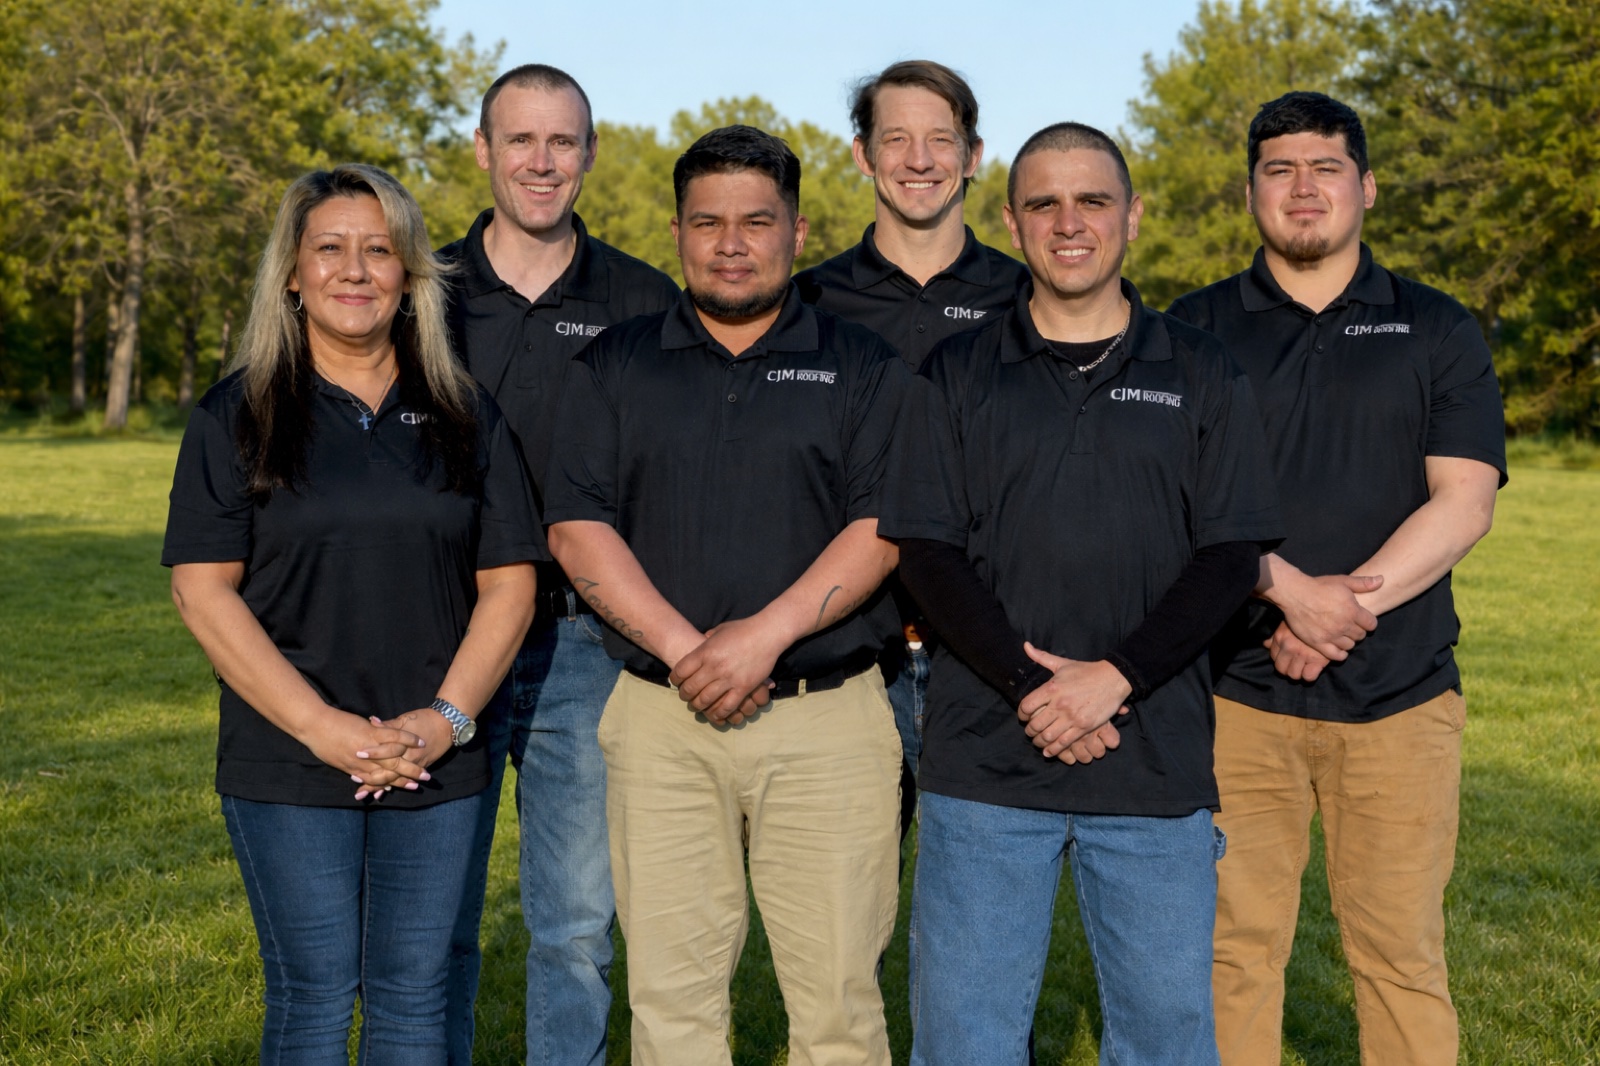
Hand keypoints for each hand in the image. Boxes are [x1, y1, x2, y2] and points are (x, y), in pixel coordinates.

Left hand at [297, 712, 427, 799]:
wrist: (313, 726)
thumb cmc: (321, 743)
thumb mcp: (336, 760)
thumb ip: (352, 765)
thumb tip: (359, 771)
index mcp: (356, 770)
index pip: (380, 780)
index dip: (397, 783)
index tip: (410, 786)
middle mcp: (365, 763)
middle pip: (392, 772)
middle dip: (409, 776)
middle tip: (425, 779)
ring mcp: (369, 748)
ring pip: (395, 758)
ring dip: (412, 762)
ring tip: (425, 764)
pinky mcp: (370, 734)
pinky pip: (393, 737)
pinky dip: (407, 739)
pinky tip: (418, 741)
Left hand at [351, 708, 453, 799]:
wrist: (447, 724)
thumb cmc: (425, 719)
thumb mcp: (406, 719)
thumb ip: (388, 725)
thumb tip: (372, 722)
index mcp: (405, 744)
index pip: (387, 751)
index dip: (372, 753)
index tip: (357, 756)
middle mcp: (410, 758)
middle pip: (389, 772)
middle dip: (372, 781)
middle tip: (356, 785)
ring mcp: (416, 765)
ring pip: (396, 780)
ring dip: (379, 787)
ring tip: (364, 795)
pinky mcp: (421, 767)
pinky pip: (405, 780)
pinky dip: (392, 786)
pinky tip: (381, 792)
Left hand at [670, 616, 788, 723]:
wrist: (768, 633)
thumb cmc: (743, 629)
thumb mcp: (719, 630)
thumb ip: (706, 639)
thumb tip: (699, 643)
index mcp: (705, 651)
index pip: (681, 671)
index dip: (675, 679)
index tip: (675, 682)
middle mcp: (714, 666)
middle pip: (690, 688)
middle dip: (684, 695)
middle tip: (685, 697)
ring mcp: (729, 678)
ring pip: (706, 700)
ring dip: (698, 705)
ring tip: (697, 706)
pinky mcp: (743, 687)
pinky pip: (727, 706)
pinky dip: (718, 713)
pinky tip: (715, 714)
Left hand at [1016, 643, 1132, 759]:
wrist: (1113, 678)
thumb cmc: (1086, 671)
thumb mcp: (1063, 663)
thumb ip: (1041, 657)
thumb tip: (1025, 646)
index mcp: (1052, 687)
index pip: (1027, 705)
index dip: (1021, 714)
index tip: (1022, 716)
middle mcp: (1059, 703)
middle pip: (1035, 724)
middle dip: (1029, 731)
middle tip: (1029, 732)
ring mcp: (1072, 716)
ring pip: (1048, 736)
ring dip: (1039, 741)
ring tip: (1038, 742)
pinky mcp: (1084, 726)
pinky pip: (1064, 742)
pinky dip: (1053, 750)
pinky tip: (1048, 751)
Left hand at [1265, 622, 1332, 681]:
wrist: (1330, 617)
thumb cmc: (1308, 619)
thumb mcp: (1289, 623)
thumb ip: (1276, 635)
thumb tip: (1265, 644)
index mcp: (1281, 637)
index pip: (1273, 657)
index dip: (1280, 659)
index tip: (1288, 658)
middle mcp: (1289, 647)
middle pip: (1281, 670)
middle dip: (1288, 669)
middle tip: (1297, 665)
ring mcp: (1303, 654)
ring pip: (1294, 675)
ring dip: (1299, 673)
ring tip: (1305, 666)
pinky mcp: (1318, 660)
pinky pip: (1308, 677)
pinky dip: (1310, 675)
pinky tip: (1314, 668)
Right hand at [1272, 572, 1382, 660]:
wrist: (1294, 593)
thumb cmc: (1318, 586)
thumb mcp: (1342, 581)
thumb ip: (1363, 583)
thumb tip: (1382, 580)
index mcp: (1352, 610)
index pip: (1371, 624)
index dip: (1368, 622)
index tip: (1362, 620)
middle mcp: (1344, 625)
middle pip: (1360, 635)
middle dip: (1358, 631)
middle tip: (1350, 627)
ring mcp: (1331, 635)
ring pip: (1349, 646)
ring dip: (1348, 641)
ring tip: (1342, 636)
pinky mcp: (1318, 643)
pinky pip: (1335, 655)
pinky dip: (1340, 654)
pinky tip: (1339, 650)